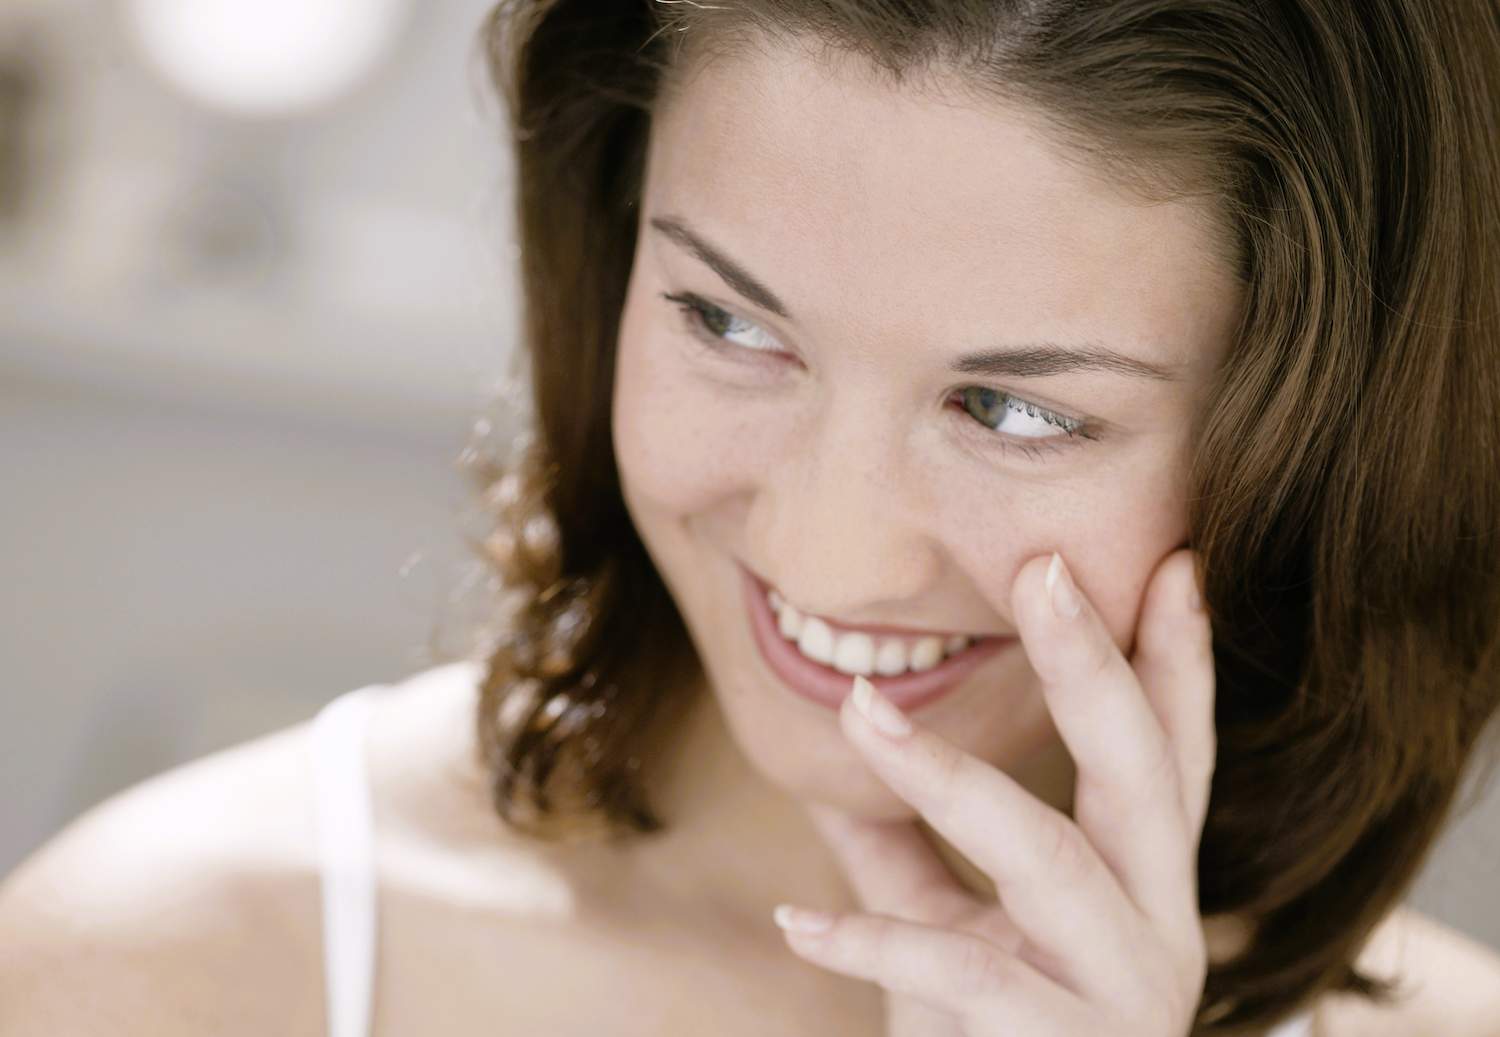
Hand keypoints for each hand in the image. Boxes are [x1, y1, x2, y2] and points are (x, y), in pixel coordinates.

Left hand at [775, 549, 1214, 1036]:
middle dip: (1097, 668)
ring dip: (952, 778)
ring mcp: (1119, 990)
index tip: (1175, 560)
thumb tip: (837, 730)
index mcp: (1136, 881)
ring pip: (1051, 859)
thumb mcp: (942, 926)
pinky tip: (799, 919)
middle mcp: (1154, 925)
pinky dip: (871, 940)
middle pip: (1144, 776)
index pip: (1169, 752)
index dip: (1175, 660)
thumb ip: (900, 839)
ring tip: (863, 711)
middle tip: (1046, 569)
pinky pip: (961, 974)